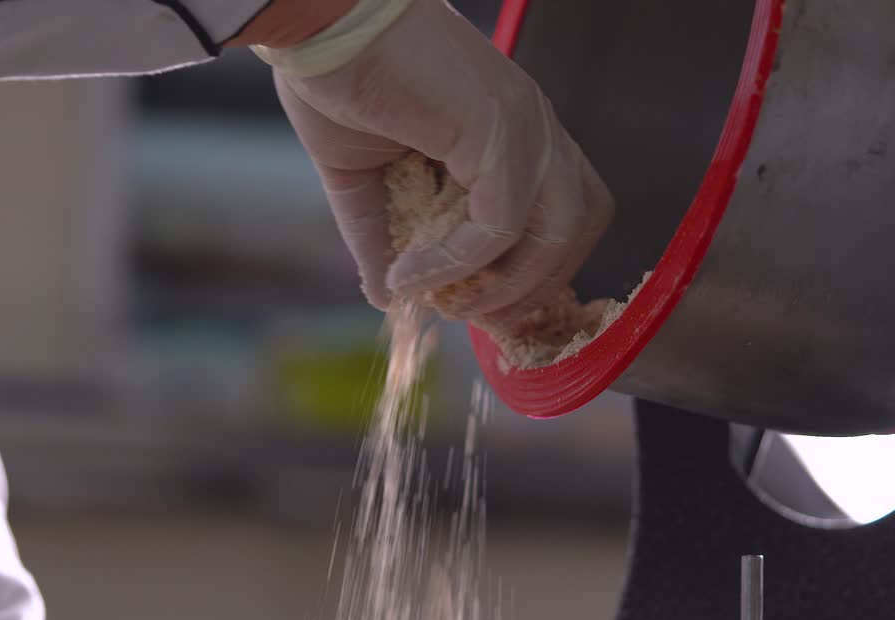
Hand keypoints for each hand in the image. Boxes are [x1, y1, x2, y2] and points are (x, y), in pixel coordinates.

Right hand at [253, 0, 613, 320]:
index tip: (478, 304)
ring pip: (555, 235)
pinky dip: (459, 263)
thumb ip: (382, 236)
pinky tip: (413, 272)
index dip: (531, 269)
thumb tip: (385, 296)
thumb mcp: (362, 179)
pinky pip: (500, 226)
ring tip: (449, 305)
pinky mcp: (502, 130)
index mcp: (513, 132)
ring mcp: (526, 125)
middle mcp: (533, 127)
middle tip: (472, 316)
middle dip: (531, 288)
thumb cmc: (337, 78)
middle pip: (578, 227)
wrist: (316, 24)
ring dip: (505, 287)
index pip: (562, 213)